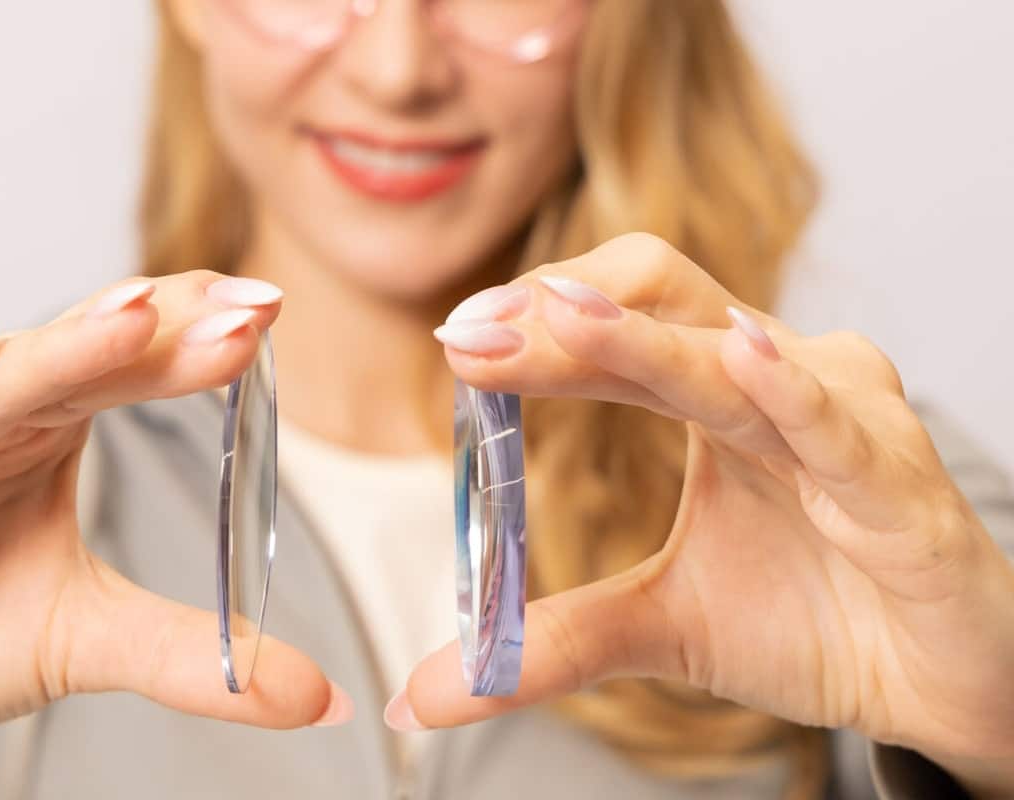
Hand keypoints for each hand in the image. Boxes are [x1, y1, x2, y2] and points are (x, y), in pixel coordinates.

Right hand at [0, 273, 349, 782]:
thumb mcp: (88, 639)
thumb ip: (195, 656)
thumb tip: (318, 699)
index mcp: (50, 428)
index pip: (135, 361)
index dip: (198, 337)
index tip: (272, 315)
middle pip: (86, 352)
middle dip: (165, 328)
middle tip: (247, 309)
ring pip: (0, 375)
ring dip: (69, 341)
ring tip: (139, 314)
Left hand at [400, 234, 1013, 793]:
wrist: (936, 688)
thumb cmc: (814, 621)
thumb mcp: (662, 626)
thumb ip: (556, 636)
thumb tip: (430, 689)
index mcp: (720, 391)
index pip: (621, 320)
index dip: (539, 321)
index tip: (456, 339)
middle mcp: (782, 378)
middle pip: (666, 301)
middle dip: (565, 311)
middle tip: (474, 331)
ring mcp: (847, 421)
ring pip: (736, 357)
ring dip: (645, 339)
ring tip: (560, 319)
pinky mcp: (904, 488)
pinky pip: (839, 431)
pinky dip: (789, 393)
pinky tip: (742, 357)